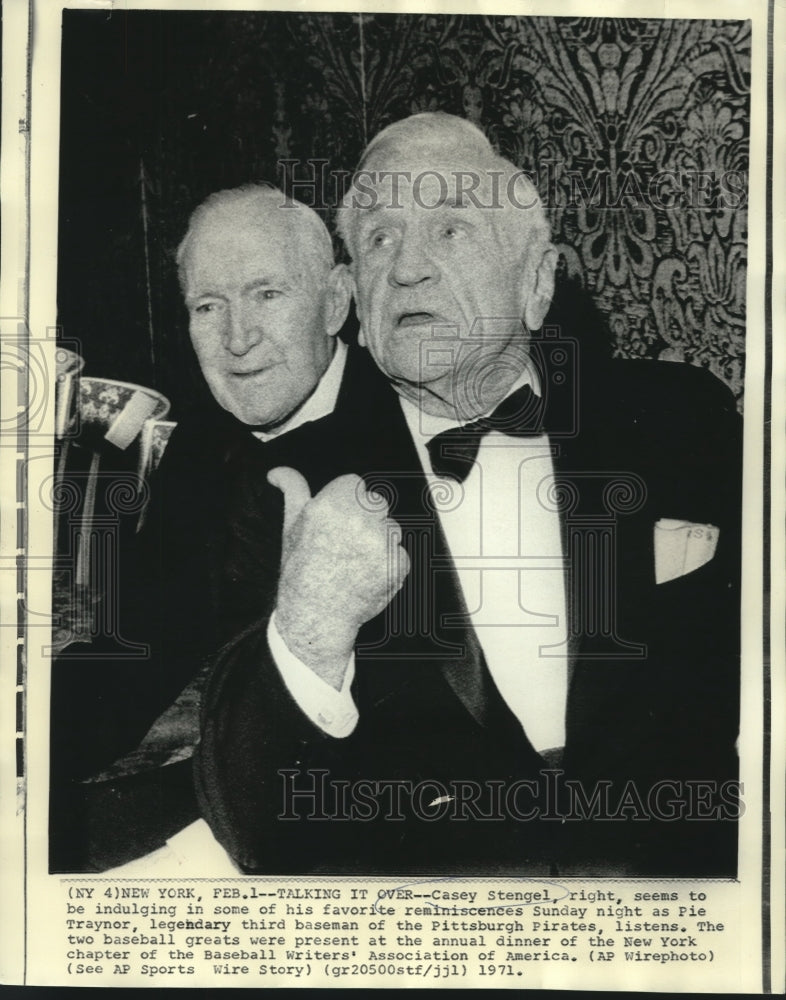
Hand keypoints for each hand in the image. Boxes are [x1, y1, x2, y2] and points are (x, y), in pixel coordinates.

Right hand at [268, 467, 409, 688]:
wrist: (315, 615)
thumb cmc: (301, 569)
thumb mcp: (291, 525)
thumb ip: (292, 491)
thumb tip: (276, 472)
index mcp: (331, 506)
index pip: (354, 484)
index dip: (345, 503)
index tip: (336, 523)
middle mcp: (358, 521)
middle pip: (376, 502)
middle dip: (365, 519)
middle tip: (345, 545)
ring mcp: (381, 543)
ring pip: (391, 527)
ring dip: (380, 541)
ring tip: (356, 562)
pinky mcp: (398, 564)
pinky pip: (400, 553)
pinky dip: (389, 564)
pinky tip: (368, 575)